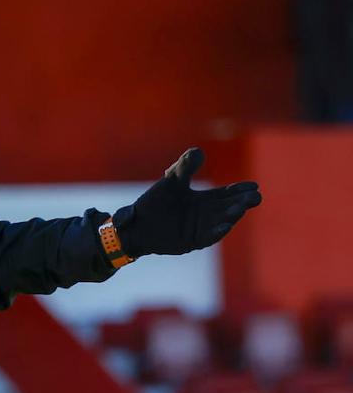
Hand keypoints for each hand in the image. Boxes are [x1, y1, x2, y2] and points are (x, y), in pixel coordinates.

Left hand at [115, 147, 261, 257]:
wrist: (137, 224)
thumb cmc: (155, 202)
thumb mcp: (172, 181)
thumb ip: (185, 167)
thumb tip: (199, 151)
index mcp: (204, 200)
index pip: (227, 194)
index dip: (240, 190)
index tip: (254, 185)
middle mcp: (207, 215)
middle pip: (229, 207)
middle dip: (242, 202)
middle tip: (255, 197)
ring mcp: (201, 229)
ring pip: (222, 221)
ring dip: (232, 216)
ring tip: (240, 208)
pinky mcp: (192, 241)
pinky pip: (208, 237)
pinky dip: (217, 232)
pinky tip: (225, 226)